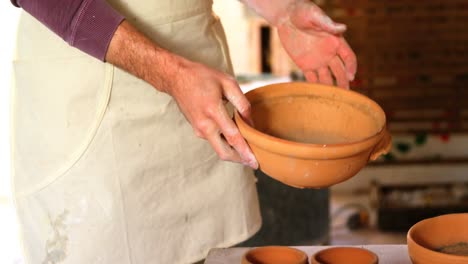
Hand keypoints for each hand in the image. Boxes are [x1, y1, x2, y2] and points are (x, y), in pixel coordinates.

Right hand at [106, 21, 257, 168]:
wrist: (176, 78)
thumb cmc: (202, 77)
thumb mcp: (227, 83)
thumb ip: (242, 103)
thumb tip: (251, 123)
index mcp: (213, 111)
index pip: (233, 138)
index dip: (245, 152)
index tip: (255, 162)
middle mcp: (204, 125)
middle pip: (224, 152)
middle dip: (240, 160)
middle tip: (254, 163)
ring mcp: (199, 129)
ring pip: (219, 148)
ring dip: (234, 152)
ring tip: (249, 151)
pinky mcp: (197, 130)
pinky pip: (214, 141)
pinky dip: (226, 143)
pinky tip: (236, 139)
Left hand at [242, 0, 356, 88]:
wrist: (285, 16)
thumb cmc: (302, 11)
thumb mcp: (314, 16)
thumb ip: (327, 24)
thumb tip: (342, 28)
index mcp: (335, 41)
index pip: (348, 57)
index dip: (351, 66)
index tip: (351, 76)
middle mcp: (329, 53)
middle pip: (340, 71)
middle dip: (344, 83)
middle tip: (346, 96)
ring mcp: (317, 60)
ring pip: (327, 78)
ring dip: (330, 88)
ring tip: (333, 101)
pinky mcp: (305, 64)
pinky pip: (311, 78)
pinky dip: (315, 87)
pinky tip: (318, 97)